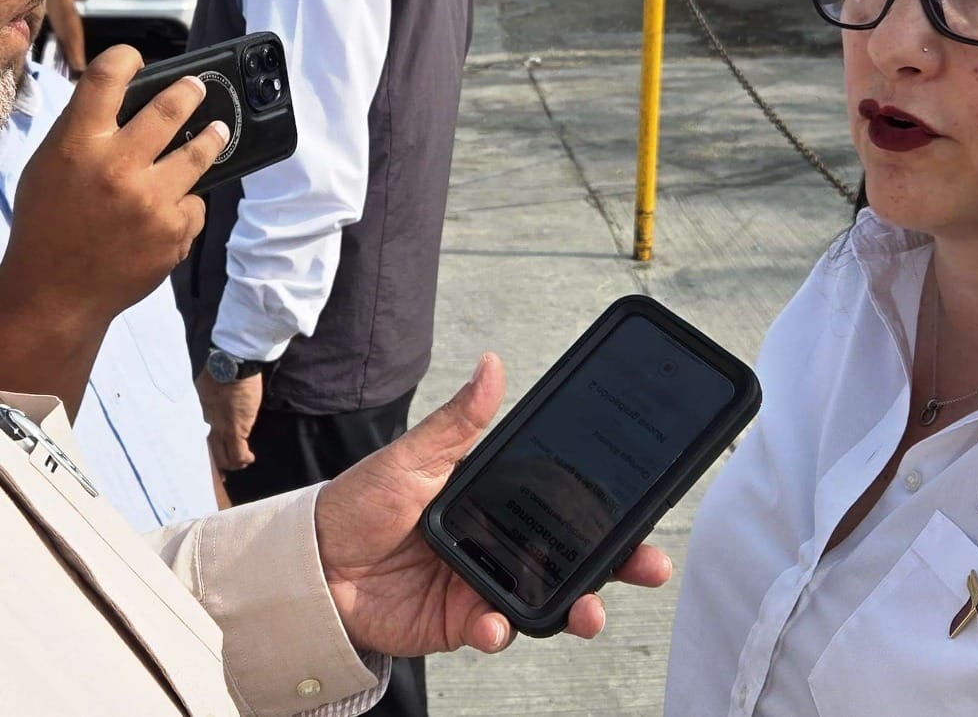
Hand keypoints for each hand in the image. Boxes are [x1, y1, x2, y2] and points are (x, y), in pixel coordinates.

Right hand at [0, 46, 230, 413]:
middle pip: (170, 109)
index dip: (125, 59)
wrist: (56, 292)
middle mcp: (118, 167)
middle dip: (189, 91)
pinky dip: (185, 201)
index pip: (105, 80)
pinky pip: (194, 201)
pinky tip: (171, 206)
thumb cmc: (48, 225)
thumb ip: (81, 132)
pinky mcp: (176, 228)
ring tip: (216, 130)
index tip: (136, 56)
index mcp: (77, 146)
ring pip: (199, 153)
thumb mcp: (48, 168)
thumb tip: (118, 97)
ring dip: (211, 137)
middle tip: (197, 86)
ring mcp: (152, 199)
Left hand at [197, 370, 262, 470]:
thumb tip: (211, 394)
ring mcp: (221, 428)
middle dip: (217, 463)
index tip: (210, 453)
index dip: (206, 446)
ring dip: (232, 462)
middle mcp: (207, 424)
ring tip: (240, 464)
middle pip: (209, 450)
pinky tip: (249, 459)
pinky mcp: (236, 430)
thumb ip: (208, 395)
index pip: (199, 436)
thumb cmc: (219, 367)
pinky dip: (244, 459)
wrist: (230, 365)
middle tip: (222, 472)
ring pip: (222, 455)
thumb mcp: (206, 383)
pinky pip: (238, 453)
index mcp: (199, 412)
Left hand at [316, 353, 672, 656]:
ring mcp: (486, 583)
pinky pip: (495, 629)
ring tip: (588, 612)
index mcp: (501, 499)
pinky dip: (501, 630)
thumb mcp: (414, 456)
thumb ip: (460, 420)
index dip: (611, 511)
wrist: (309, 565)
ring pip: (548, 598)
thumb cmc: (361, 501)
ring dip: (576, 607)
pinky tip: (495, 624)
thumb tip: (493, 366)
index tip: (646, 513)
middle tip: (649, 567)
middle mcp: (504, 542)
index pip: (569, 503)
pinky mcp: (460, 621)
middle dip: (619, 565)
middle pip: (576, 555)